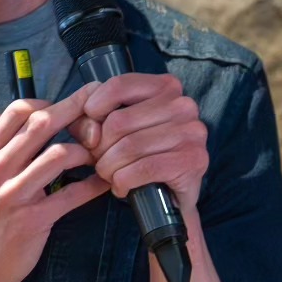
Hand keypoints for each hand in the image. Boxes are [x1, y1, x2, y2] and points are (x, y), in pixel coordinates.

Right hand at [0, 82, 108, 281]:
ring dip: (86, 150)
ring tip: (100, 153)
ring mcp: (14, 194)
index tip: (67, 107)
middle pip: (41, 123)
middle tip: (99, 109)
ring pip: (59, 154)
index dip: (47, 102)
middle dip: (75, 111)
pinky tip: (104, 182)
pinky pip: (72, 194)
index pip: (16, 112)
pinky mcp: (33, 219)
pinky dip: (94, 185)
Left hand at [75, 73, 208, 212]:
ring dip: (109, 168)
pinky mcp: (192, 160)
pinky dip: (123, 182)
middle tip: (101, 163)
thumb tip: (89, 131)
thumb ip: (91, 122)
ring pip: (129, 147)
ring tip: (109, 176)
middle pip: (119, 121)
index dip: (94, 109)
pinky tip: (122, 187)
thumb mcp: (115, 131)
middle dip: (100, 148)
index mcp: (166, 87)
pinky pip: (143, 169)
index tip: (90, 132)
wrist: (172, 195)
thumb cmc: (142, 156)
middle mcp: (183, 105)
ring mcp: (191, 132)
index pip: (119, 85)